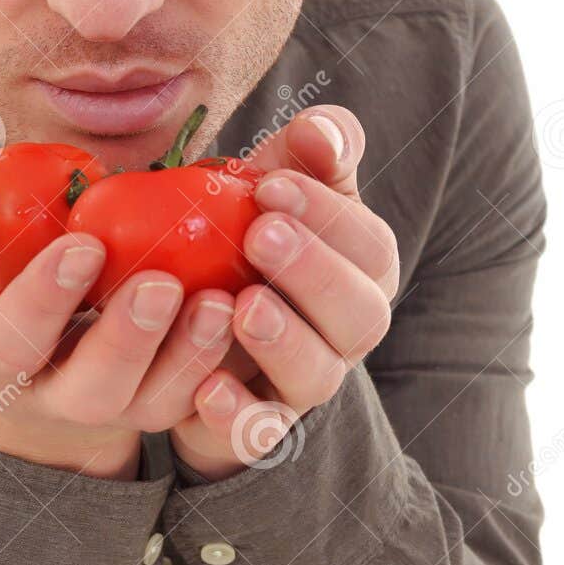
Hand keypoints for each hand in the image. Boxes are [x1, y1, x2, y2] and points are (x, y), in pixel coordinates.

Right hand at [0, 198, 235, 479]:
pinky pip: (200, 397)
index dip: (43, 300)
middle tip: (161, 283)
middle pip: (91, 391)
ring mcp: (112, 408)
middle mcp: (49, 397)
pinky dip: (225, 358)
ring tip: (219, 300)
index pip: (7, 346)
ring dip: (190, 355)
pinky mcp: (162, 402)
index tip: (81, 242)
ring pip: (155, 403)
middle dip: (127, 341)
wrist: (30, 340)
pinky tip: (247, 307)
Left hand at [168, 106, 399, 479]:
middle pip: (360, 316)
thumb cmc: (245, 234)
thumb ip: (309, 152)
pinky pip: (259, 433)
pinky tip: (205, 386)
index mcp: (362, 271)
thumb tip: (321, 131)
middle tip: (258, 233)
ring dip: (283, 340)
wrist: (192, 318)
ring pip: (317, 376)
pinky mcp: (256, 426)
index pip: (370, 247)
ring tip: (239, 304)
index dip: (329, 216)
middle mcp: (345, 334)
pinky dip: (238, 414)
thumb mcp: (278, 183)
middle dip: (313, 273)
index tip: (271, 184)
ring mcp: (303, 384)